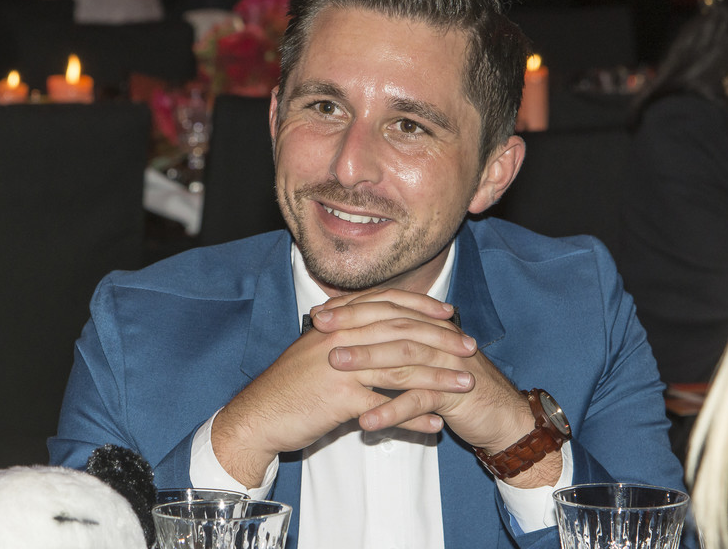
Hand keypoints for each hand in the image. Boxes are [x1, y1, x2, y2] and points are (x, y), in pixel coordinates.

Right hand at [209, 290, 476, 486]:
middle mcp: (341, 336)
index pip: (388, 303)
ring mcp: (342, 366)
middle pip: (403, 332)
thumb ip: (348, 335)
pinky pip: (387, 406)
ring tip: (466, 385)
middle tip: (469, 349)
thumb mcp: (318, 349)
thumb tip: (379, 328)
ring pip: (402, 368)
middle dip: (441, 340)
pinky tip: (436, 424)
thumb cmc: (290, 385)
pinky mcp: (341, 399)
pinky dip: (414, 416)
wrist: (257, 415)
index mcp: (337, 321)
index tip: (450, 314)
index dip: (422, 307)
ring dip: (438, 377)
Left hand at [311, 289, 535, 455]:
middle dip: (354, 326)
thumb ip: (396, 349)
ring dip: (368, 361)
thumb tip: (354, 339)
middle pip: (392, 325)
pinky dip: (392, 411)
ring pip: (404, 357)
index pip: (387, 310)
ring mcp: (448, 363)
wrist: (501, 415)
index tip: (318, 314)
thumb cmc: (456, 389)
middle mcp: (438, 338)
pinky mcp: (455, 394)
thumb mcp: (423, 365)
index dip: (353, 310)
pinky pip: (420, 400)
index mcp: (428, 328)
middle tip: (320, 331)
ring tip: (336, 366)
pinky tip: (367, 422)